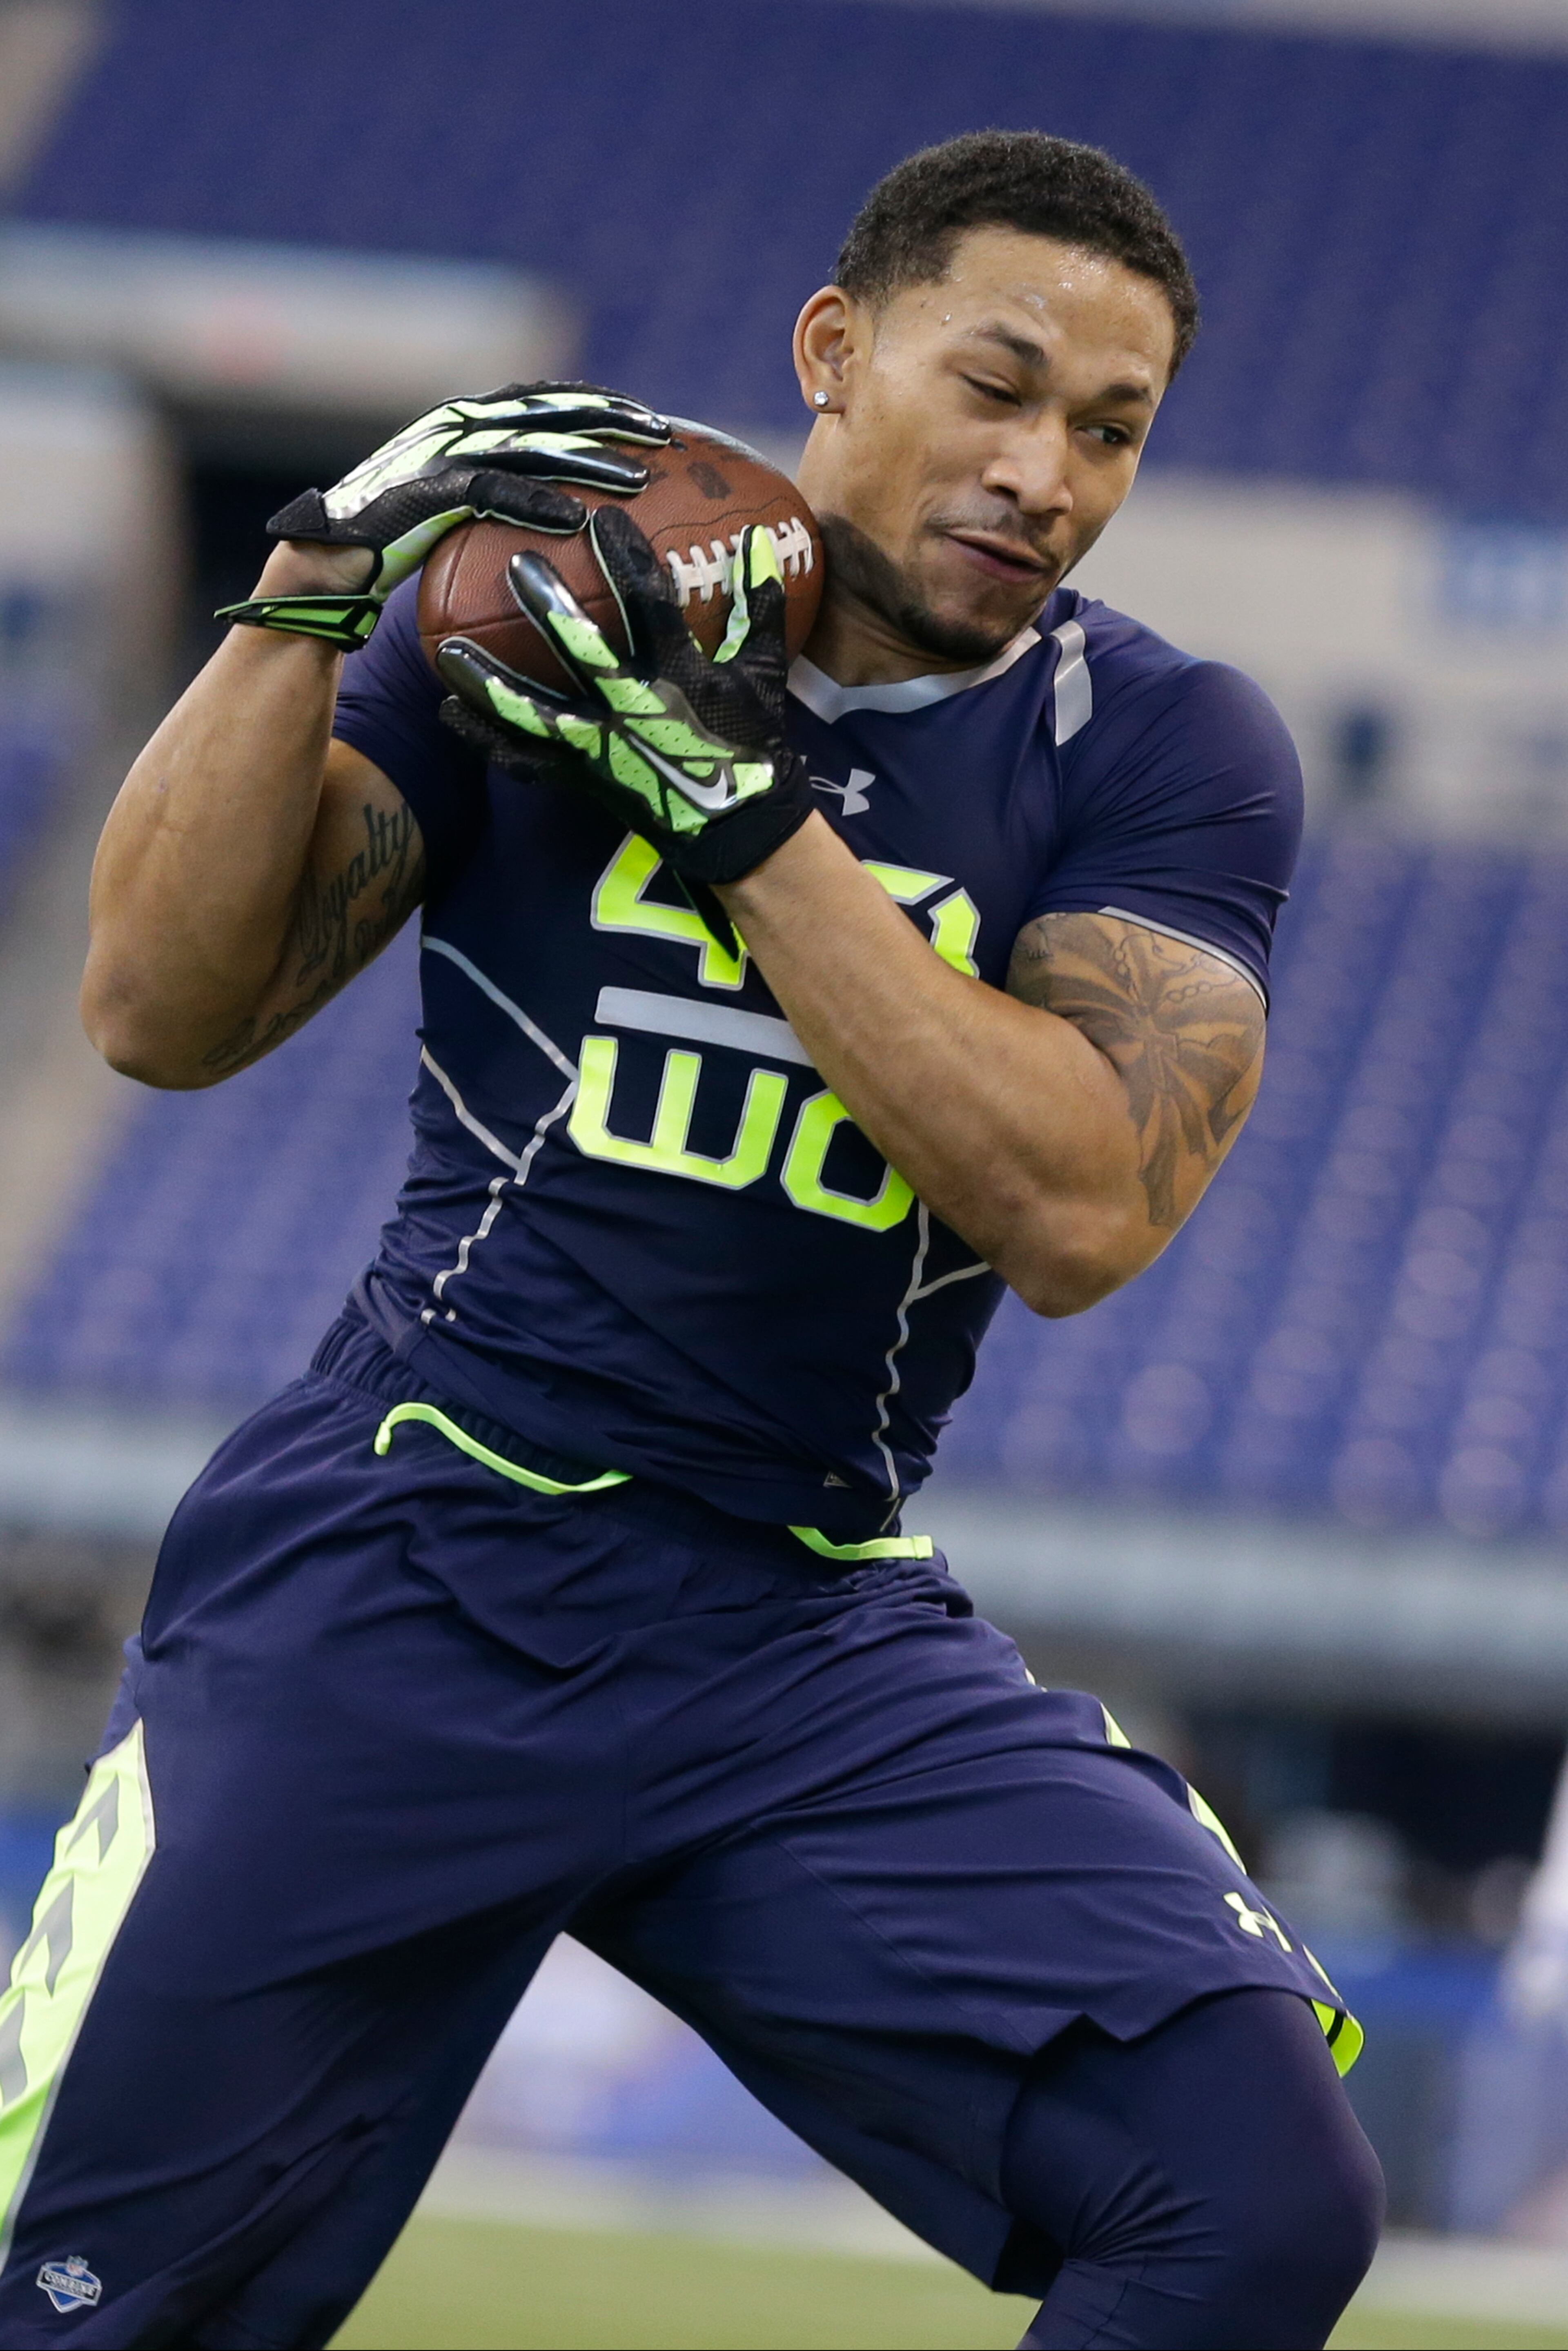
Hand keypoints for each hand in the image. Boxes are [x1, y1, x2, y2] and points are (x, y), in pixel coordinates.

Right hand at [217, 382, 671, 651]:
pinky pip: (490, 491)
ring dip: (587, 459)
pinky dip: (535, 502)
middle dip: (607, 416)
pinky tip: (578, 519)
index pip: (544, 399)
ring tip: (638, 480)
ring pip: (526, 445)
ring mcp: (435, 454)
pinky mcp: (420, 491)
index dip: (598, 402)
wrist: (324, 567)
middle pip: (546, 409)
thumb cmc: (393, 550)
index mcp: (465, 422)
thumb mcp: (461, 517)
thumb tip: (568, 522)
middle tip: (664, 436)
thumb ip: (503, 502)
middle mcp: (452, 426)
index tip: (651, 420)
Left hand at [435, 505, 813, 892]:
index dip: (628, 560)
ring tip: (446, 652)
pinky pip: (527, 760)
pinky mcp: (584, 778)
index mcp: (681, 676)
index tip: (602, 519)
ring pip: (536, 713)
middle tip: (517, 566)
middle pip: (585, 652)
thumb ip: (759, 606)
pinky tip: (449, 712)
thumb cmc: (752, 748)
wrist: (741, 831)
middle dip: (551, 608)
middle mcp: (635, 708)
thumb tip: (762, 538)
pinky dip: (487, 738)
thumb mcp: (763, 674)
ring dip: (490, 683)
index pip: (651, 605)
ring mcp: (604, 748)